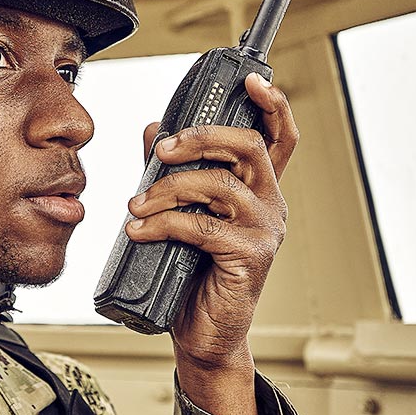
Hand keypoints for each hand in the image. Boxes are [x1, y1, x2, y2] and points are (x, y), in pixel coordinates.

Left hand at [125, 73, 297, 414]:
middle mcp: (271, 205)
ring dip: (169, 188)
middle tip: (160, 150)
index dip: (272, 105)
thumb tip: (153, 129)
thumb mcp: (179, 213)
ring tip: (137, 204)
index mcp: (258, 189)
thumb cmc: (191, 274)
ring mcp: (265, 231)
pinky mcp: (249, 257)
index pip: (278, 138)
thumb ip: (171, 171)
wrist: (201, 334)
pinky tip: (139, 230)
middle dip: (200, 138)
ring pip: (220, 185)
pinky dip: (164, 223)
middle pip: (247, 146)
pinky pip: (203, 226)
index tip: (251, 80)